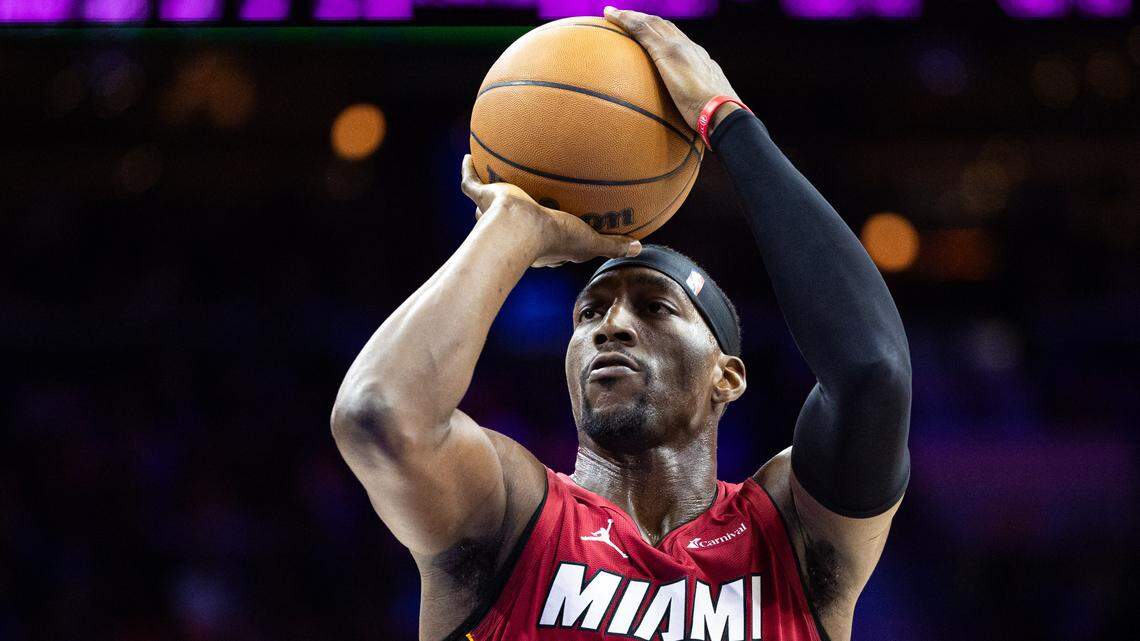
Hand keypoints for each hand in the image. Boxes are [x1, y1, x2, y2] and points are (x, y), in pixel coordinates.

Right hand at [459, 155, 641, 267]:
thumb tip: (640, 247)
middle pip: (514, 221)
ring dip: (488, 193)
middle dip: (516, 214)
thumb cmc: (553, 237)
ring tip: (492, 178)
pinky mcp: (482, 198)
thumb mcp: (589, 241)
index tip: (560, 225)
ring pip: (487, 205)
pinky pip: (470, 182)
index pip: (544, 240)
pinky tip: (469, 155)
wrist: (519, 227)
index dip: (552, 234)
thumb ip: (612, 244)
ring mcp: (492, 214)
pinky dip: (469, 170)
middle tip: (523, 203)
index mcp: (537, 243)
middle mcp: (511, 228)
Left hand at [604, 6, 741, 131]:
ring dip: (631, 16)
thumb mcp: (704, 115)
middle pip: (664, 27)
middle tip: (626, 18)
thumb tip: (686, 132)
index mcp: (701, 62)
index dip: (663, 35)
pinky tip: (609, 17)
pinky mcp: (667, 52)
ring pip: (651, 23)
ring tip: (612, 14)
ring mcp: (679, 48)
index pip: (679, 42)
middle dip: (646, 20)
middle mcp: (690, 49)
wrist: (722, 113)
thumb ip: (693, 116)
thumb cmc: (715, 122)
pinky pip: (640, 30)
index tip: (651, 36)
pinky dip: (625, 20)